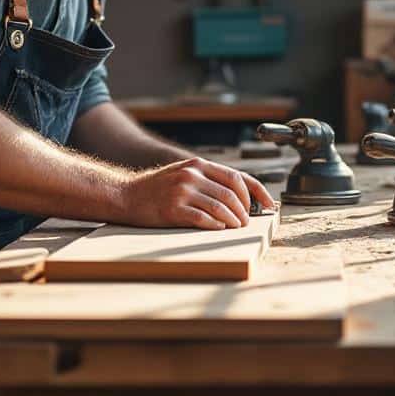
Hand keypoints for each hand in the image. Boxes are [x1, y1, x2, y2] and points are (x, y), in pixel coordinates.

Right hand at [120, 157, 276, 229]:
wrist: (126, 195)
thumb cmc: (157, 188)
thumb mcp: (184, 174)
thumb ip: (208, 180)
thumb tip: (239, 197)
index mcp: (199, 165)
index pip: (238, 177)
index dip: (257, 192)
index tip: (269, 205)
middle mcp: (193, 175)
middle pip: (232, 194)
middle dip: (245, 210)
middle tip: (246, 222)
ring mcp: (182, 191)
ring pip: (221, 207)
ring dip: (233, 220)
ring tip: (236, 228)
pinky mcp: (173, 208)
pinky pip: (203, 219)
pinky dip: (215, 226)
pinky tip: (219, 230)